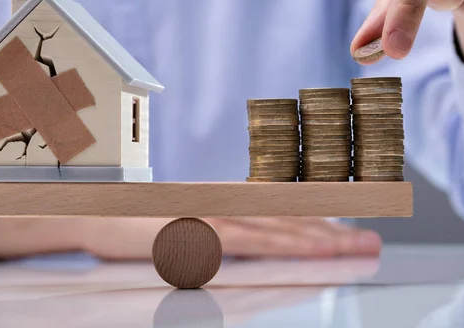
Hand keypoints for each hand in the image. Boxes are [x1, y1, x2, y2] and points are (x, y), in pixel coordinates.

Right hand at [78, 217, 380, 259]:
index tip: (345, 231)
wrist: (94, 215)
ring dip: (321, 239)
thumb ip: (210, 242)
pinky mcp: (203, 232)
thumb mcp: (176, 234)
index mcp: (221, 206)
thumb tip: (235, 256)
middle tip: (369, 241)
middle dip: (332, 232)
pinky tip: (312, 250)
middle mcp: (225, 206)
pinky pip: (254, 241)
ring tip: (356, 248)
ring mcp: (216, 217)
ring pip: (279, 228)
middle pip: (287, 219)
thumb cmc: (131, 227)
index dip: (314, 221)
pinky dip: (287, 245)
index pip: (275, 214)